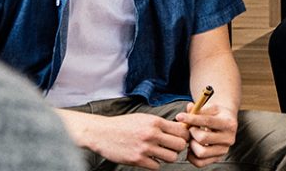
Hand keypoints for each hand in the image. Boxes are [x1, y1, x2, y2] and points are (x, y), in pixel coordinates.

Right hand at [66, 111, 187, 169]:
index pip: (182, 130)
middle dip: (178, 147)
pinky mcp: (137, 160)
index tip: (179, 138)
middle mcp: (151, 134)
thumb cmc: (124, 125)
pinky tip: (149, 158)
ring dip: (168, 156)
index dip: (184, 135)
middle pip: (180, 145)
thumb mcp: (144, 118)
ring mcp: (145, 148)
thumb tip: (181, 128)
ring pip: (171, 157)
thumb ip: (161, 124)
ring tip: (160, 153)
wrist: (101, 133)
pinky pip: (157, 166)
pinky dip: (155, 164)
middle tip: (171, 147)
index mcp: (155, 122)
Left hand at [174, 102, 238, 166]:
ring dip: (191, 145)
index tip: (179, 116)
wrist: (226, 123)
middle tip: (190, 129)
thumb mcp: (210, 108)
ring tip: (191, 138)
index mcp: (229, 123)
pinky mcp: (217, 158)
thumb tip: (189, 107)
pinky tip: (192, 146)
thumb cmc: (215, 115)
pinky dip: (191, 156)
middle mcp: (229, 139)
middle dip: (192, 133)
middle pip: (203, 138)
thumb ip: (199, 109)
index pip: (207, 121)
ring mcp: (224, 150)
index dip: (191, 119)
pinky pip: (199, 163)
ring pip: (201, 153)